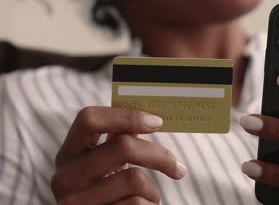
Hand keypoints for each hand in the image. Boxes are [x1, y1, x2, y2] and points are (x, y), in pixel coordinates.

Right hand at [51, 107, 187, 204]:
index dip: (126, 116)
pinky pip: (136, 204)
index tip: (157, 122)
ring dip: (152, 190)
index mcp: (68, 153)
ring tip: (150, 196)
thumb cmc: (104, 190)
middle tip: (178, 167)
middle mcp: (66, 177)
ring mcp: (76, 202)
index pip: (90, 119)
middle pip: (123, 146)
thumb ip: (118, 139)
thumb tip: (152, 116)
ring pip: (134, 179)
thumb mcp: (104, 163)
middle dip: (159, 156)